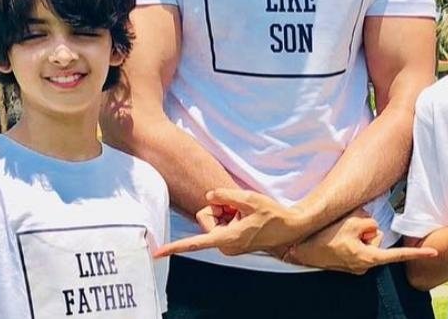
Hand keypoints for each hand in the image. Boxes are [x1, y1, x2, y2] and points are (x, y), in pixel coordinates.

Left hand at [155, 189, 308, 257]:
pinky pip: (222, 223)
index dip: (174, 246)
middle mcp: (224, 245)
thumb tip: (208, 196)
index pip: (195, 243)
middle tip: (238, 206)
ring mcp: (228, 244)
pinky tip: (245, 215)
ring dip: (227, 211)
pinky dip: (231, 215)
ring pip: (214, 219)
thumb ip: (224, 195)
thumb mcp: (249, 199)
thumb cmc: (272, 216)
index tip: (158, 252)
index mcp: (226, 238)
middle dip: (218, 208)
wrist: (290, 228)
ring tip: (244, 212)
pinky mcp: (232, 240)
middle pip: (205, 218)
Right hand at [283, 211, 437, 274]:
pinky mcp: (347, 263)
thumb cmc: (326, 237)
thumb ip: (370, 223)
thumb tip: (373, 227)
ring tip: (340, 234)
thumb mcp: (352, 222)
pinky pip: (356, 245)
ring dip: (358, 234)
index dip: (417, 253)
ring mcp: (356, 266)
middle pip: (378, 239)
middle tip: (348, 229)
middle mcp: (365, 265)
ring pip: (367, 240)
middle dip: (368, 231)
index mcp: (368, 258)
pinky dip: (350, 239)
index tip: (435, 254)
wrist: (299, 249)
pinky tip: (336, 238)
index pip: (398, 254)